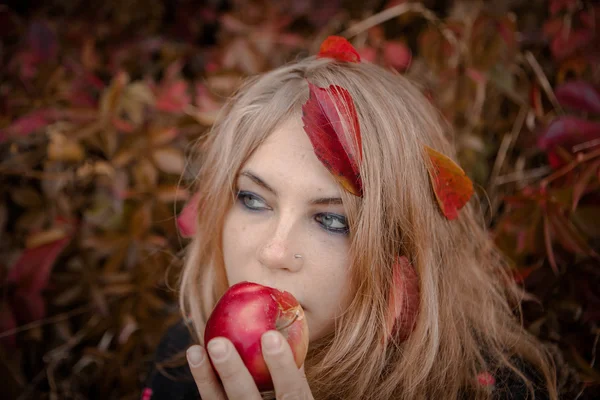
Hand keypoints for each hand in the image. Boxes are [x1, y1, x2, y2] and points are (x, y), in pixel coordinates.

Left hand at [186, 330, 313, 399]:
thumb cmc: (291, 398)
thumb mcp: (299, 391)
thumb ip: (294, 366)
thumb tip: (288, 324)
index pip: (291, 392)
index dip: (282, 366)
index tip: (270, 336)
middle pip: (246, 399)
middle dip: (231, 372)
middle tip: (219, 344)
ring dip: (205, 376)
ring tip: (195, 350)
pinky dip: (203, 379)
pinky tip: (196, 355)